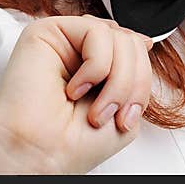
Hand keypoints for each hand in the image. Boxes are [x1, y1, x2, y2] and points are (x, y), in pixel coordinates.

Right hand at [0, 14, 154, 174]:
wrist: (40, 153)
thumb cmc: (73, 142)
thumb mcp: (125, 108)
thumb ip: (136, 73)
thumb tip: (144, 39)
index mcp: (98, 66)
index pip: (135, 49)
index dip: (141, 78)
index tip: (128, 114)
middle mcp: (81, 50)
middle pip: (131, 41)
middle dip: (133, 82)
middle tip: (114, 114)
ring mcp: (66, 39)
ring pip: (118, 35)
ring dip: (117, 80)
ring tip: (95, 109)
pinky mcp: (48, 30)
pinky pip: (96, 30)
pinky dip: (96, 66)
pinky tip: (74, 89)